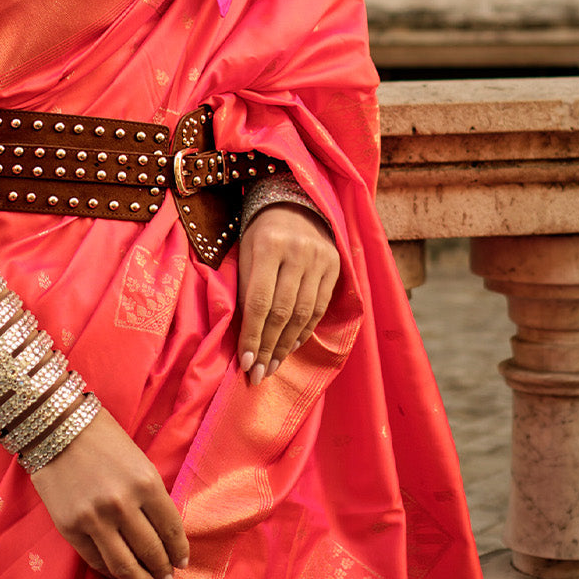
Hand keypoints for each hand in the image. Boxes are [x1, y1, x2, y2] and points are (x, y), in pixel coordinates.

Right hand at [29, 405, 188, 578]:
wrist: (56, 427)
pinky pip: (95, 560)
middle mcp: (123, 505)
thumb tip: (162, 532)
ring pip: (124, 564)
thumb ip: (150, 494)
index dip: (179, 550)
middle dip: (163, 569)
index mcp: (146, 483)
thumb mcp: (137, 461)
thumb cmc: (102, 437)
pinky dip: (110, 572)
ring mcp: (95, 519)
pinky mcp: (70, 528)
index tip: (182, 562)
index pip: (171, 529)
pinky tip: (119, 574)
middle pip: (151, 550)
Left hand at [237, 204, 339, 384]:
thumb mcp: (244, 252)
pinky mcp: (334, 266)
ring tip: (273, 366)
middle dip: (269, 347)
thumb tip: (245, 339)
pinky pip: (319, 307)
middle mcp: (297, 252)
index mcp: (267, 245)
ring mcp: (319, 259)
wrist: (293, 205)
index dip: (253, 336)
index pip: (259, 301)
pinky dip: (305, 331)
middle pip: (282, 312)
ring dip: (287, 345)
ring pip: (304, 314)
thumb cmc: (258, 234)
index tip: (246, 364)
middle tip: (259, 374)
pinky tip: (291, 346)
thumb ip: (245, 289)